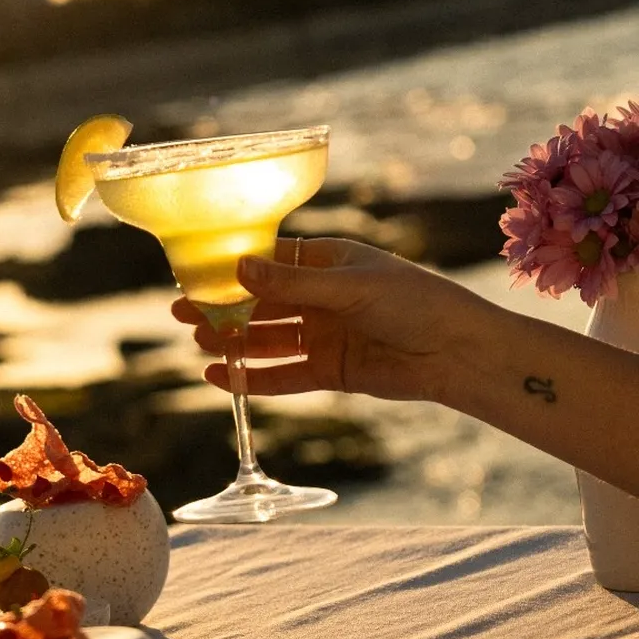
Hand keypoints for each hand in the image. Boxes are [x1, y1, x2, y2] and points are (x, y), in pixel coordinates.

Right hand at [172, 238, 498, 405]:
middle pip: (260, 303)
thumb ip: (291, 283)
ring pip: (267, 338)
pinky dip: (253, 377)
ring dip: (232, 341)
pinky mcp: (329, 371)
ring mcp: (323, 335)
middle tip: (181, 311)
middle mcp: (320, 297)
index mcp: (326, 261)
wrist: (458, 352)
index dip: (231, 269)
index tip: (194, 274)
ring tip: (198, 342)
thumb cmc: (413, 301)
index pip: (268, 261)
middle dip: (223, 308)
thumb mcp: (348, 286)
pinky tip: (221, 377)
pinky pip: (283, 374)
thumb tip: (237, 269)